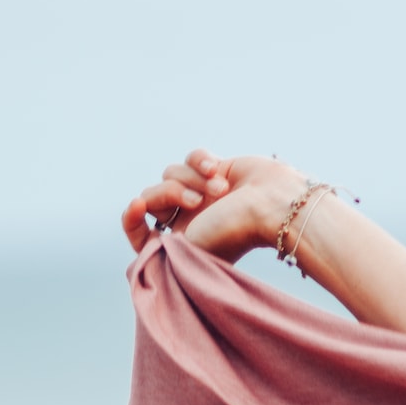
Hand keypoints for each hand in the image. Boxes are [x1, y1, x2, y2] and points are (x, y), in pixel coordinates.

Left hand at [121, 149, 309, 261]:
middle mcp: (189, 222)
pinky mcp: (214, 170)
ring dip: (191, 178)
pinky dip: (201, 161)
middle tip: (197, 203)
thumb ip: (159, 241)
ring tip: (219, 189)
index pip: (141, 237)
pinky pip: (191, 157)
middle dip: (169, 194)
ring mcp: (201, 195)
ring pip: (170, 173)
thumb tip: (139, 217)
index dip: (131, 221)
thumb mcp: (190, 247)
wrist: (274, 205)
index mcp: (182, 246)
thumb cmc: (236, 231)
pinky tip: (218, 170)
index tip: (136, 207)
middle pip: (152, 197)